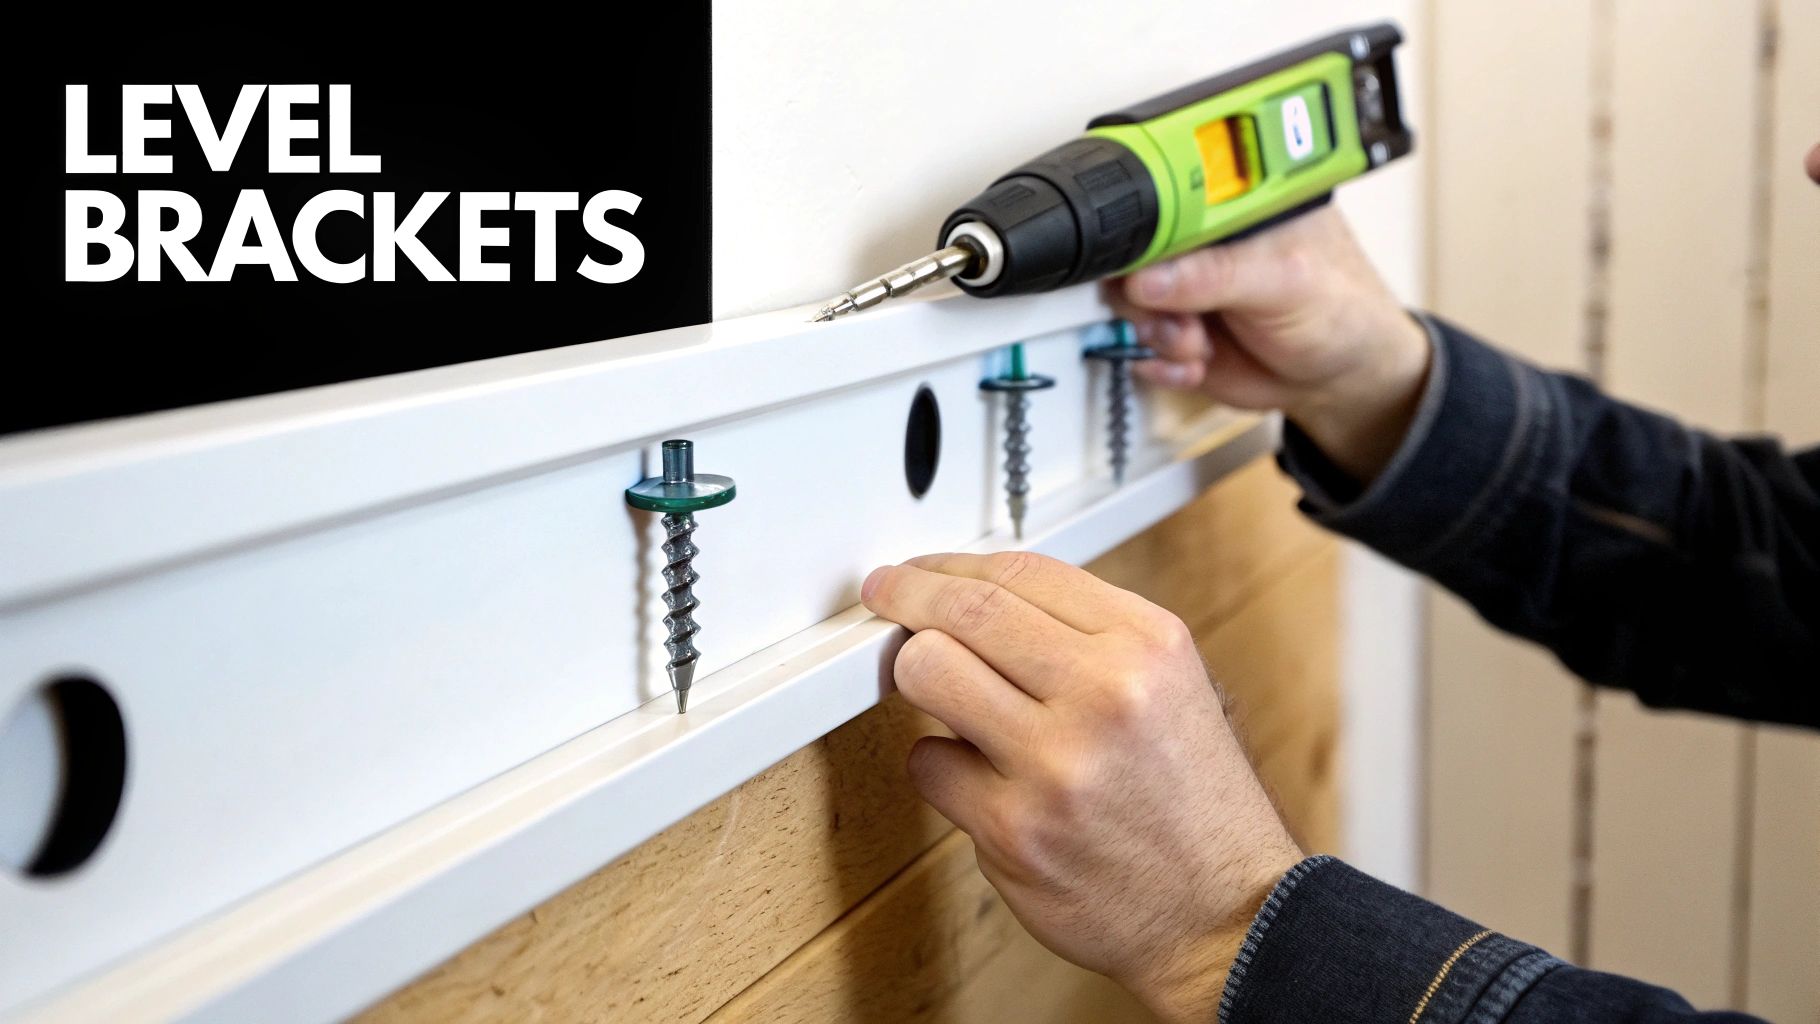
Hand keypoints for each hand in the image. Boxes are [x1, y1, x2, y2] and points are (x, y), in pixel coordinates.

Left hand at [861, 551, 1303, 1023]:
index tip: (919, 573)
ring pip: (927, 672)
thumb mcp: (1172, 687)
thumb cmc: (1192, 803)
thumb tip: (979, 599)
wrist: (1226, 915)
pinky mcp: (1013, 830)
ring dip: (917, 675)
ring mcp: (1055, 764)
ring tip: (936, 691)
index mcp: (1148, 645)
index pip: (1020, 572)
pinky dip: (942, 767)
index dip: (949, 566)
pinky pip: (929, 764)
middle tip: (887, 599)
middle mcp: (1107, 693)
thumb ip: (1086, 637)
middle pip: (963, 610)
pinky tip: (981, 780)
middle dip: (906, 596)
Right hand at [1107, 205, 1430, 482]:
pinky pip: (1138, 347)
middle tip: (1185, 319)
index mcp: (1230, 203)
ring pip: (1127, 302)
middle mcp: (1201, 242)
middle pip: (1132, 251)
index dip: (1147, 228)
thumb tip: (1148, 277)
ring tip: (1198, 345)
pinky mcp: (1176, 332)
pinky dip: (1162, 364)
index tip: (1150, 264)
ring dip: (1158, 334)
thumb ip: (1217, 274)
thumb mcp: (1286, 280)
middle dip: (1148, 296)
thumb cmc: (1339, 310)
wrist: (1341, 377)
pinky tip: (1197, 365)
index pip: (1165, 196)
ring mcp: (1185, 287)